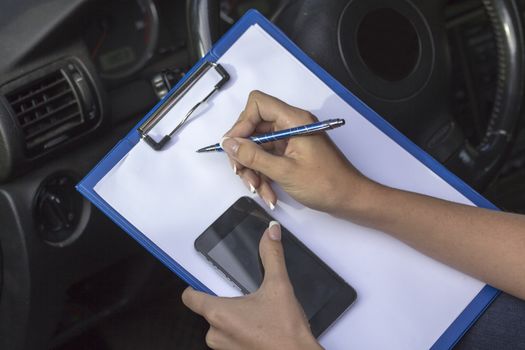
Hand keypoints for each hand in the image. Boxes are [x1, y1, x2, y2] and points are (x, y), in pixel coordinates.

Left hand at [182, 222, 321, 349]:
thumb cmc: (286, 331)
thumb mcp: (279, 286)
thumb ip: (272, 256)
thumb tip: (270, 232)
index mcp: (218, 313)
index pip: (190, 298)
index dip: (193, 287)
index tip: (200, 282)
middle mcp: (215, 334)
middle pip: (208, 310)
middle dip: (226, 303)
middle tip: (247, 298)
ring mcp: (224, 349)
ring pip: (220, 326)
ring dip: (234, 319)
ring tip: (257, 315)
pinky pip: (230, 340)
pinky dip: (240, 332)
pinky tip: (260, 328)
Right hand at [221, 90, 374, 215]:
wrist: (349, 200)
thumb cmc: (325, 184)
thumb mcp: (284, 171)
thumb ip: (253, 156)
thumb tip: (228, 143)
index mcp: (294, 120)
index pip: (258, 104)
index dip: (242, 123)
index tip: (235, 147)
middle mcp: (290, 125)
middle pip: (254, 128)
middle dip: (244, 153)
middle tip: (241, 173)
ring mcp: (290, 140)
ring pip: (258, 147)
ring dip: (253, 170)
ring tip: (258, 190)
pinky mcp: (290, 154)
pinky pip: (267, 160)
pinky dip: (264, 176)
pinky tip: (268, 194)